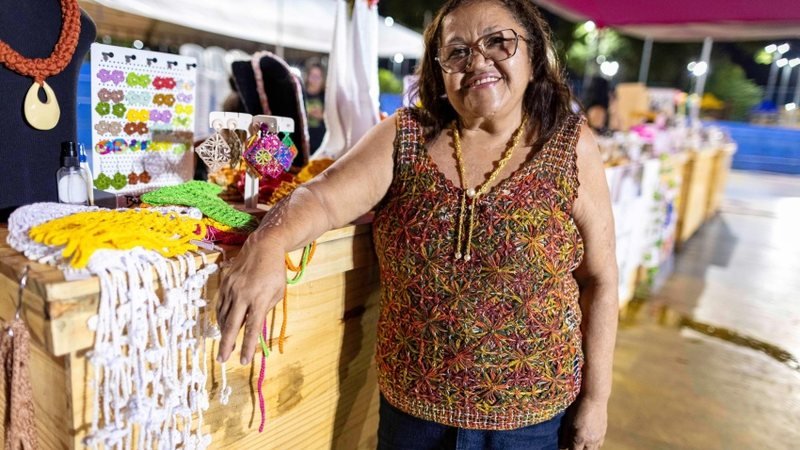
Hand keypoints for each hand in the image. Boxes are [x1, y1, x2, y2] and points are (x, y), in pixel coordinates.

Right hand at [216, 234, 285, 364]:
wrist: (263, 245)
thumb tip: (252, 323)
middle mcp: (243, 295)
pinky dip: (221, 316)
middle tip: (222, 359)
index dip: (248, 346)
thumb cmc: (274, 271)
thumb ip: (266, 308)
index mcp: (260, 299)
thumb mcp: (278, 292)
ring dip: (223, 331)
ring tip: (225, 343)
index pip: (253, 328)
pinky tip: (223, 324)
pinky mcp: (225, 282)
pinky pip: (220, 304)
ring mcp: (231, 288)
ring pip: (223, 315)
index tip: (243, 361)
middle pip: (232, 325)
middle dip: (227, 344)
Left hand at [560, 396, 607, 449]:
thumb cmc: (577, 408)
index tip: (564, 446)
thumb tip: (561, 446)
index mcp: (579, 439)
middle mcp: (590, 441)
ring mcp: (598, 438)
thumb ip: (564, 435)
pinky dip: (593, 445)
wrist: (594, 398)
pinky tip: (589, 440)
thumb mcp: (567, 421)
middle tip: (573, 445)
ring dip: (586, 449)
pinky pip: (599, 444)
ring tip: (581, 443)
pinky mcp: (604, 433)